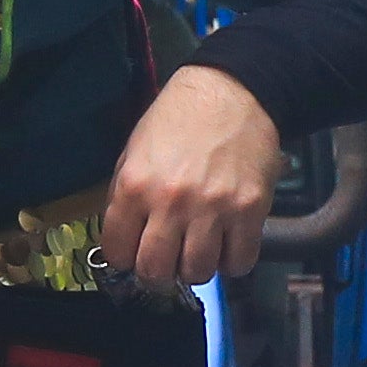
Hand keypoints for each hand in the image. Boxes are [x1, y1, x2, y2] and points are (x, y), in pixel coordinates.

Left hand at [104, 64, 281, 286]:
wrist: (232, 92)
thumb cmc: (180, 118)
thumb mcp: (135, 150)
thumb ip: (126, 196)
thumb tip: (123, 238)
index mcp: (135, 186)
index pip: (117, 252)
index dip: (125, 257)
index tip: (134, 252)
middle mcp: (171, 202)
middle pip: (155, 271)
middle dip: (157, 274)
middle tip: (166, 261)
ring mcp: (213, 209)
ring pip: (198, 273)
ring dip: (196, 268)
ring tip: (199, 249)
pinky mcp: (249, 211)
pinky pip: (239, 263)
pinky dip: (232, 261)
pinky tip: (228, 243)